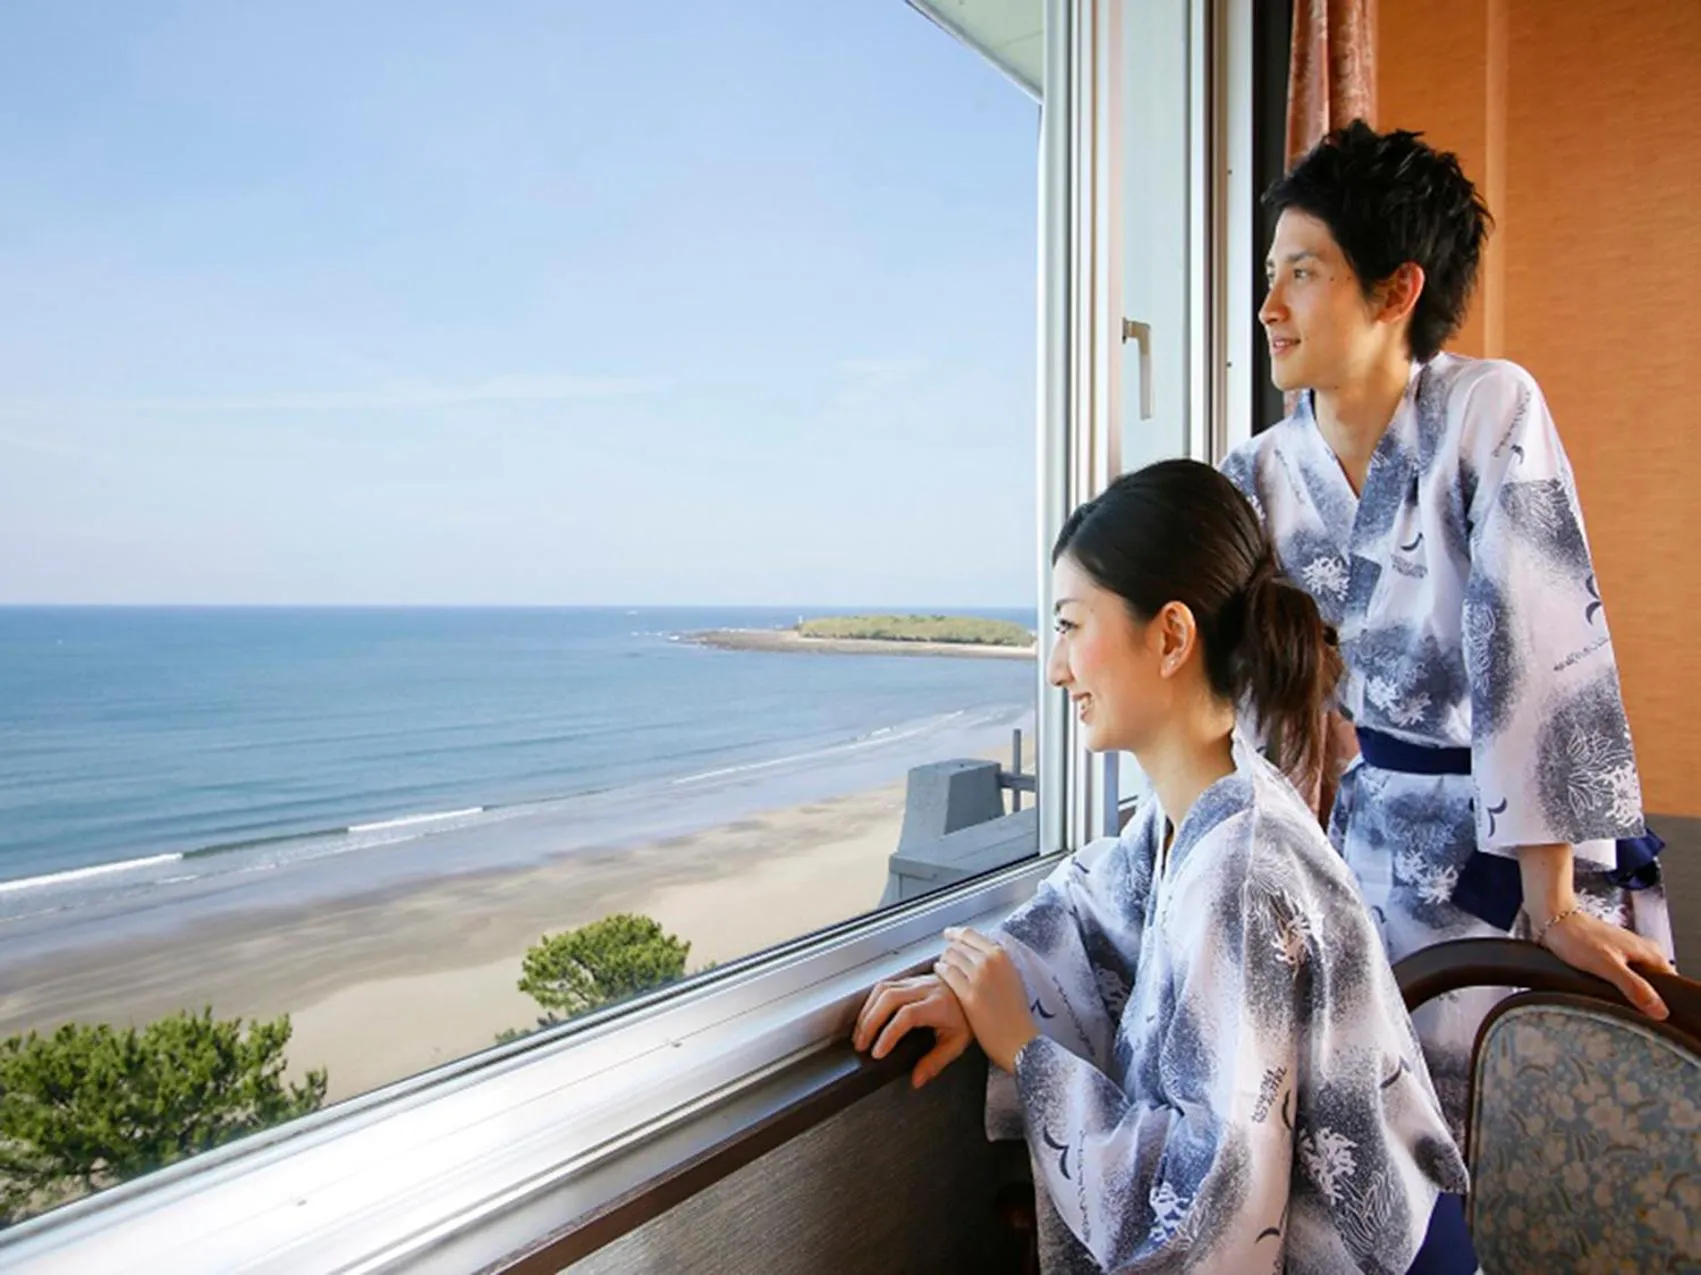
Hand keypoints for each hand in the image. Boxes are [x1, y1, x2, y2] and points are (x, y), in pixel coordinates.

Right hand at [853, 974, 972, 1087]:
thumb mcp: (957, 1043)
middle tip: (861, 1045)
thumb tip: (916, 1080)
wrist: (978, 991)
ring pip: (883, 989)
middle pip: (889, 998)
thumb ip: (935, 1062)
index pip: (907, 1015)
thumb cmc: (968, 1016)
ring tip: (860, 1033)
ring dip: (867, 1011)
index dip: (889, 1034)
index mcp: (939, 1005)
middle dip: (869, 1022)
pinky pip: (885, 985)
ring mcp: (917, 981)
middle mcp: (926, 989)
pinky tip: (867, 1017)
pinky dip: (872, 1002)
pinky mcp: (911, 979)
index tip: (878, 1052)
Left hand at [935, 927, 1038, 1073]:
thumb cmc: (1016, 1014)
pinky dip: (940, 972)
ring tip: (942, 968)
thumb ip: (996, 964)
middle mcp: (990, 961)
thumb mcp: (1012, 978)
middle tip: (946, 959)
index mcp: (1003, 956)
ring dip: (944, 961)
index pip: (971, 934)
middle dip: (950, 951)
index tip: (949, 934)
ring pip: (950, 957)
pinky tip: (939, 975)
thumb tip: (978, 954)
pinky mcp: (968, 993)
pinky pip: (947, 973)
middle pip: (958, 945)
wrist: (1019, 1039)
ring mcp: (979, 976)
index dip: (956, 933)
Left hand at [1538, 908, 1673, 1018]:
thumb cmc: (1577, 938)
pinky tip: (1601, 989)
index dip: (1660, 1001)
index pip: (1670, 985)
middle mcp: (1643, 952)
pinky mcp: (1612, 957)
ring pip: (1636, 982)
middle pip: (1653, 986)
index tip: (1645, 1011)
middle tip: (1622, 1005)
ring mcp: (1628, 954)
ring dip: (1625, 992)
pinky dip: (1613, 985)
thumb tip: (1659, 1010)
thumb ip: (1634, 987)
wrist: (1553, 920)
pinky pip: (1620, 977)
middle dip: (1640, 999)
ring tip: (1608, 995)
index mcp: (1650, 953)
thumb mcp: (1608, 966)